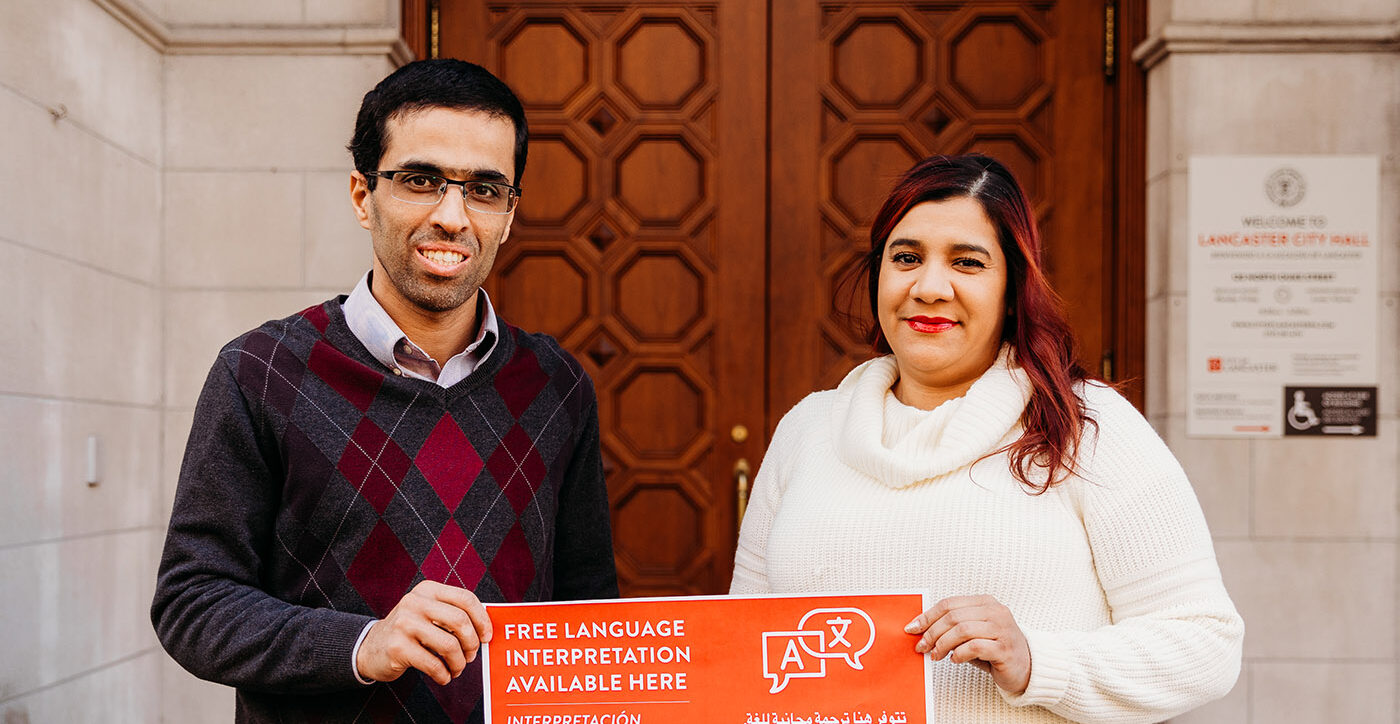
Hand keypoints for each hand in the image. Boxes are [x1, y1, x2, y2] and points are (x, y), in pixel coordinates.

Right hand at [356, 580, 492, 684]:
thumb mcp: (428, 613)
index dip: (482, 619)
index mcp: (427, 590)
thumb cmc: (410, 632)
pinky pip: (433, 665)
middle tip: (471, 656)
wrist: (370, 648)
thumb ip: (452, 615)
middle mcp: (415, 602)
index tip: (487, 637)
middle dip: (471, 643)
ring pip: (449, 645)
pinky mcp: (397, 648)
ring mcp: (404, 624)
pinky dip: (444, 675)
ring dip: (459, 663)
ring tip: (457, 669)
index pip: (465, 599)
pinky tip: (444, 676)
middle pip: (460, 621)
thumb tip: (485, 631)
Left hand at [904, 595, 1030, 694]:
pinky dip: (960, 653)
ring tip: (936, 655)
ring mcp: (1002, 629)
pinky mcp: (1005, 649)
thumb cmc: (995, 649)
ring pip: (962, 630)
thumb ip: (953, 627)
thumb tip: (921, 629)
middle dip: (932, 632)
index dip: (927, 616)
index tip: (912, 628)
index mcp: (985, 602)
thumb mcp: (973, 632)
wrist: (1027, 667)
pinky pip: (975, 647)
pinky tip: (955, 659)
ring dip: (943, 644)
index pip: (949, 604)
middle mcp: (995, 612)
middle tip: (922, 646)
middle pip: (953, 617)